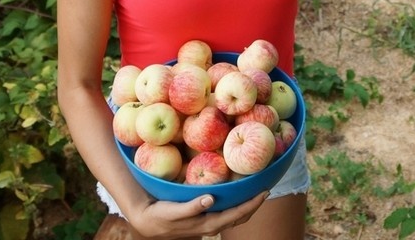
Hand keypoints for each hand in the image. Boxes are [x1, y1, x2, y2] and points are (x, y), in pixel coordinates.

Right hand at [126, 191, 267, 238]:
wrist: (148, 222)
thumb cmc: (161, 215)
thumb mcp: (173, 211)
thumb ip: (191, 207)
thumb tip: (210, 198)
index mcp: (207, 223)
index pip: (235, 215)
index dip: (251, 204)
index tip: (264, 192)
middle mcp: (211, 225)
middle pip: (239, 217)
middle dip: (253, 205)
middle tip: (265, 190)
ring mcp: (208, 223)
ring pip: (233, 217)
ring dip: (246, 206)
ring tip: (256, 193)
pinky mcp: (203, 219)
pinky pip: (225, 214)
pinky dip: (235, 206)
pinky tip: (236, 196)